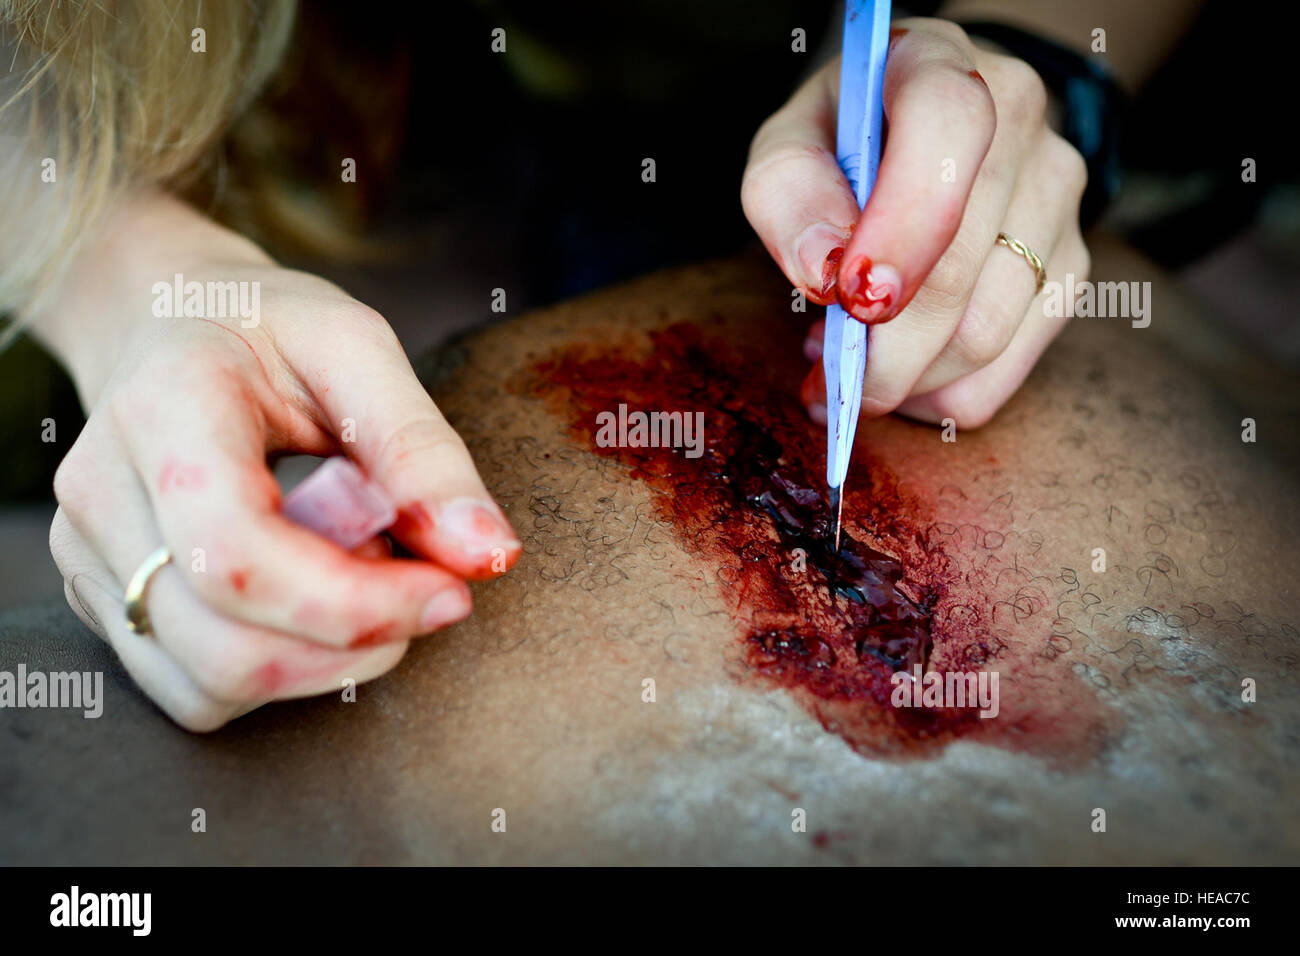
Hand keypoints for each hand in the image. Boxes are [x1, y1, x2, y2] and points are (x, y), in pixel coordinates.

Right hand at [42, 197, 520, 729]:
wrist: (167, 321)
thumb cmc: (269, 329)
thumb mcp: (358, 348)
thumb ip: (422, 449)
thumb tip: (489, 554)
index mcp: (163, 410)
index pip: (236, 554)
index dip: (354, 602)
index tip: (450, 591)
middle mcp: (101, 495)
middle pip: (225, 645)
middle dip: (355, 642)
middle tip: (420, 581)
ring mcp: (88, 558)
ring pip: (211, 686)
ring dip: (321, 661)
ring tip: (359, 573)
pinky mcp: (106, 603)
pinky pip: (196, 692)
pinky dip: (278, 671)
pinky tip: (310, 600)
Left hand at [741, 18, 1089, 427]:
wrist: (920, 128)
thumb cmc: (843, 142)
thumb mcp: (788, 147)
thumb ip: (787, 197)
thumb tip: (823, 271)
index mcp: (938, 64)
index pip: (947, 129)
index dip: (903, 226)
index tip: (852, 297)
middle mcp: (1017, 118)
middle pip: (958, 269)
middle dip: (880, 351)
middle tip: (824, 378)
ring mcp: (1056, 193)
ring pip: (985, 334)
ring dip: (905, 380)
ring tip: (853, 368)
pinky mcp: (1069, 262)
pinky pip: (1007, 369)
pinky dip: (941, 395)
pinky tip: (900, 377)